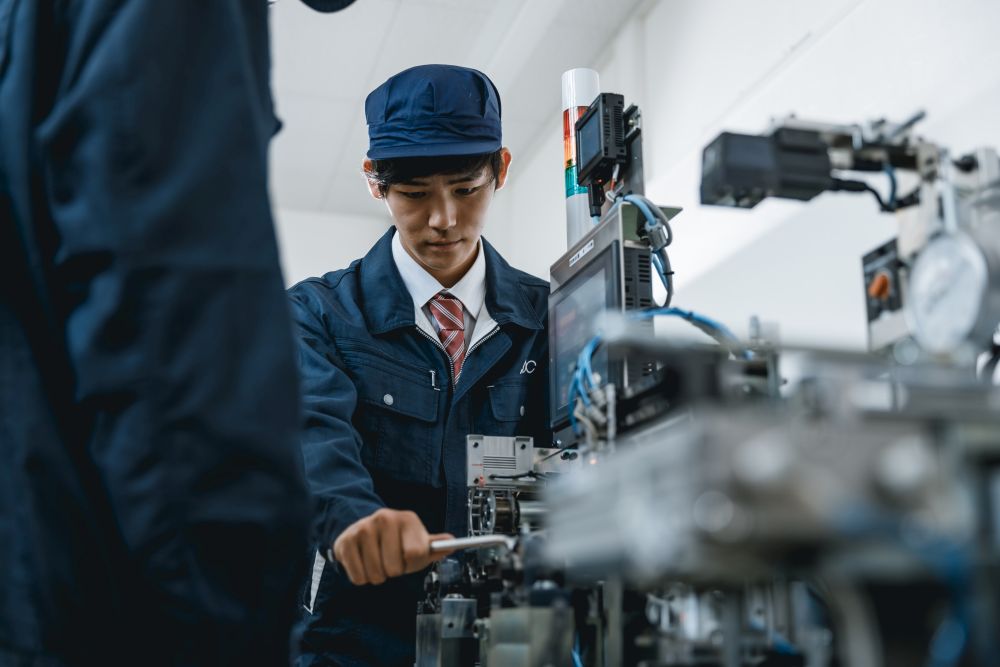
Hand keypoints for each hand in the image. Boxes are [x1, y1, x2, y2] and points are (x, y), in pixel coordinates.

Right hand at [332, 508, 453, 585]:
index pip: (416, 554)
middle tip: (390, 560)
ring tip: (377, 561)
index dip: (413, 564)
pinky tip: (363, 562)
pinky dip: (361, 577)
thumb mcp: (417, 541)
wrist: (362, 529)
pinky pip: (358, 576)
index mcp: (407, 519)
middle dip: (393, 571)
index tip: (409, 559)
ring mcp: (363, 528)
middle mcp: (385, 518)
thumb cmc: (395, 540)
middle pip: (395, 568)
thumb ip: (435, 546)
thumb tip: (452, 543)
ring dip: (377, 575)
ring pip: (376, 575)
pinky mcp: (345, 541)